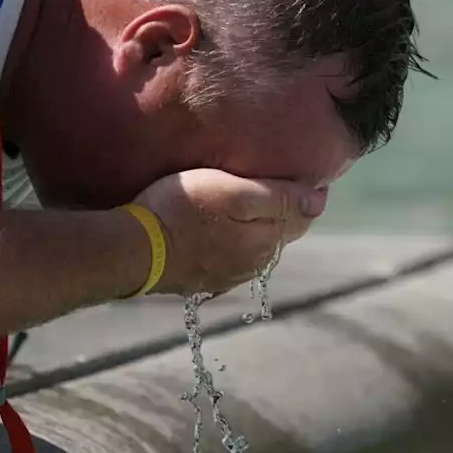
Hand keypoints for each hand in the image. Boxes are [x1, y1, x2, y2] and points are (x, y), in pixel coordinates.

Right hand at [131, 169, 325, 295]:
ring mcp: (227, 276)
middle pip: (279, 232)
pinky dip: (232, 241)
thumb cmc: (182, 210)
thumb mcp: (233, 192)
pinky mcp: (202, 280)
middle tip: (271, 180)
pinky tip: (218, 228)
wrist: (132, 249)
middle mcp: (253, 265)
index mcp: (266, 242)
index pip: (302, 217)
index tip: (301, 172)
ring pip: (254, 246)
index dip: (305, 193)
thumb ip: (278, 198)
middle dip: (281, 210)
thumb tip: (319, 201)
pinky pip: (229, 257)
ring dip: (255, 226)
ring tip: (243, 200)